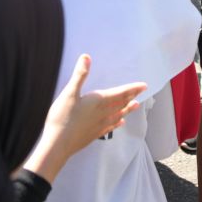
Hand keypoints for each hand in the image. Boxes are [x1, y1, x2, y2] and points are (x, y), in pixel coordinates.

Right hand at [22, 55, 145, 183]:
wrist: (58, 144)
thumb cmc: (63, 117)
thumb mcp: (69, 93)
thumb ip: (79, 75)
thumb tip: (86, 57)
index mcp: (98, 101)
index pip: (120, 93)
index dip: (132, 89)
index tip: (143, 86)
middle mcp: (102, 113)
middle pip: (121, 103)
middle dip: (131, 97)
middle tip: (141, 92)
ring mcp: (99, 125)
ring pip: (118, 115)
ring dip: (127, 109)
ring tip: (136, 106)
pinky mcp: (93, 134)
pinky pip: (110, 127)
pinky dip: (117, 123)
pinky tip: (120, 123)